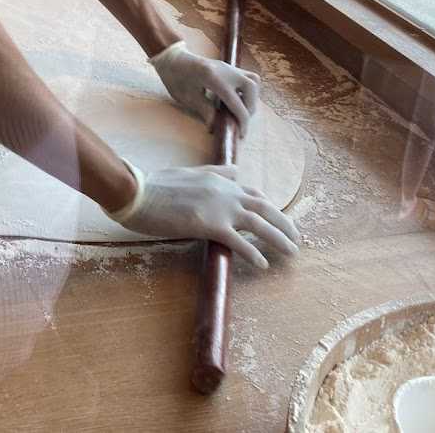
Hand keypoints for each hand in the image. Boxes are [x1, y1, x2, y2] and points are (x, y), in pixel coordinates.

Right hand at [107, 162, 300, 267]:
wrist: (138, 192)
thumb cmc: (157, 185)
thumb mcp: (190, 172)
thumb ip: (215, 172)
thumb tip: (235, 170)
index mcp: (220, 179)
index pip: (252, 192)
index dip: (268, 206)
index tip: (278, 218)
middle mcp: (226, 191)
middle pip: (264, 208)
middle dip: (284, 223)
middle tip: (296, 238)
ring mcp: (220, 208)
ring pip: (259, 224)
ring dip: (279, 239)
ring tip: (291, 252)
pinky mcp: (209, 225)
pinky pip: (238, 242)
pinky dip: (253, 253)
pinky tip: (264, 264)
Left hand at [150, 41, 260, 137]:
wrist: (172, 58)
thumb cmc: (175, 77)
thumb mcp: (186, 97)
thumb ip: (204, 110)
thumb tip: (216, 126)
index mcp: (212, 77)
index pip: (235, 100)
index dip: (241, 119)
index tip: (241, 133)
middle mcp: (225, 70)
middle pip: (251, 86)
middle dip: (250, 107)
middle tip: (241, 120)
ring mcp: (228, 67)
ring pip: (253, 80)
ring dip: (252, 97)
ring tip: (241, 110)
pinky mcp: (229, 68)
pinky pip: (248, 77)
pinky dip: (248, 91)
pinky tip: (237, 100)